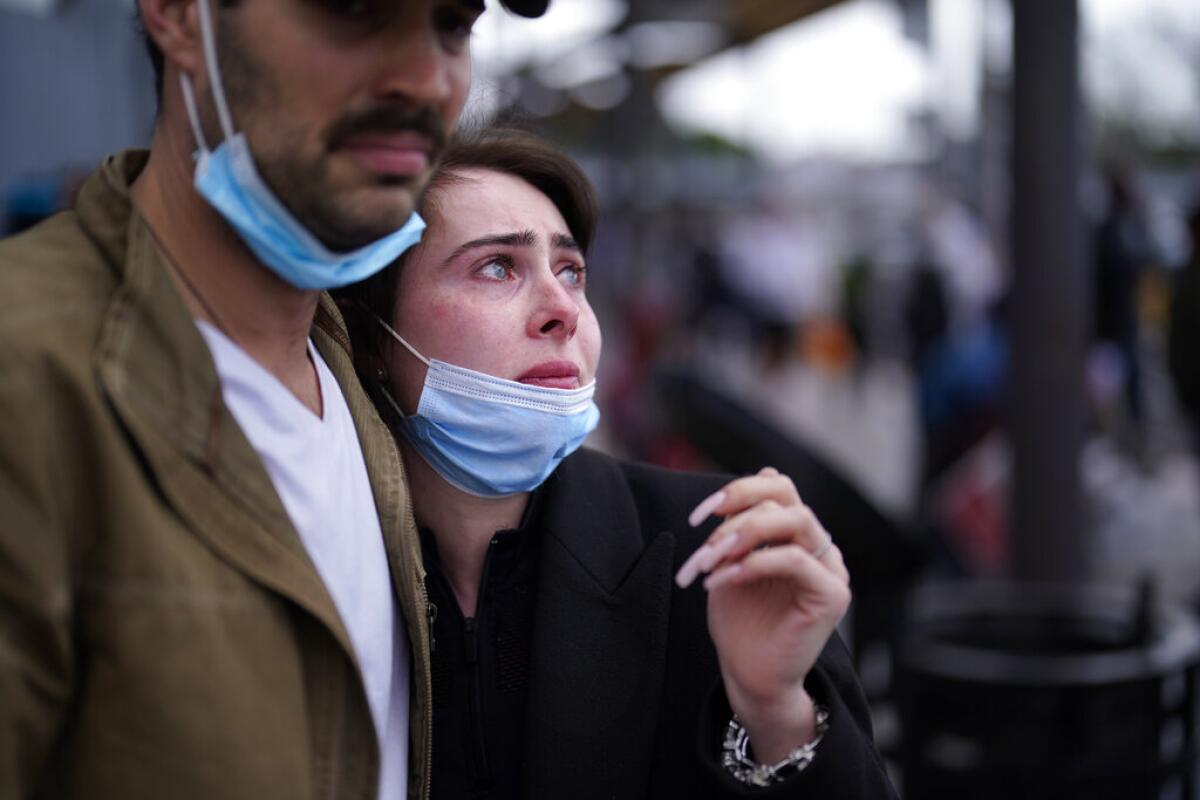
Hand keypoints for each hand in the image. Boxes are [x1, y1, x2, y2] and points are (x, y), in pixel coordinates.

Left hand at [675, 467, 850, 762]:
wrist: (751, 677)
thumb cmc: (740, 623)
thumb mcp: (731, 565)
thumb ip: (741, 528)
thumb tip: (754, 481)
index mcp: (795, 535)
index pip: (778, 487)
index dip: (738, 490)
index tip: (700, 515)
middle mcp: (817, 546)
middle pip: (787, 495)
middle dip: (738, 508)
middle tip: (703, 538)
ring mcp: (830, 569)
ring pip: (796, 519)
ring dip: (743, 534)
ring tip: (710, 561)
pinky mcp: (832, 595)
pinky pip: (795, 559)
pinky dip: (754, 562)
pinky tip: (724, 579)